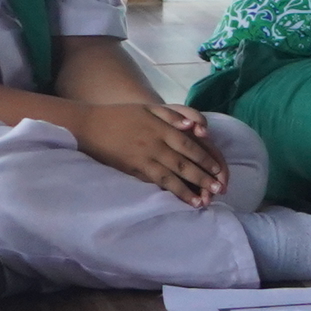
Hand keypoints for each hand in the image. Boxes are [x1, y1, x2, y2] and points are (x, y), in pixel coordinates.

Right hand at [71, 98, 229, 207]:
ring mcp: (143, 158)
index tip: (218, 170)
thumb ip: (172, 115)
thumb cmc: (122, 115)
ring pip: (170, 177)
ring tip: (202, 202)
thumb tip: (194, 127)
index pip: (189, 145)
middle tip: (219, 190)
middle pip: (183, 163)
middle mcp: (155, 144)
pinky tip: (178, 200)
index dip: (205, 159)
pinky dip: (168, 192)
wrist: (91, 125)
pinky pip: (154, 182)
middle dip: (203, 178)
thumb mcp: (149, 108)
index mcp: (161, 128)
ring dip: (188, 190)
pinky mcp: (133, 169)